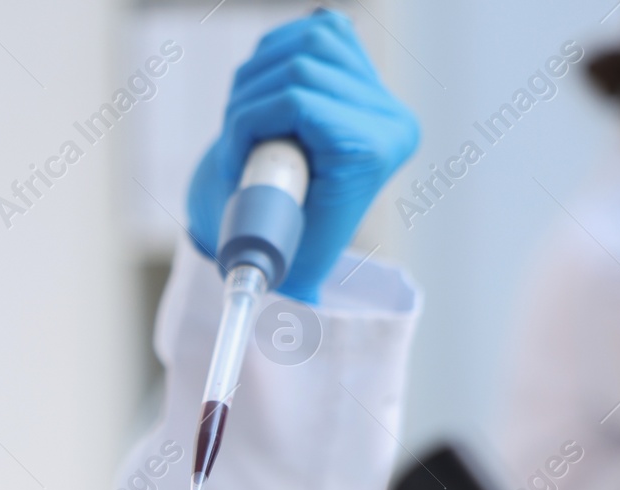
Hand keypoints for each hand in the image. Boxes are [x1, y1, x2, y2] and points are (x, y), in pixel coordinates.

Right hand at [186, 8, 417, 303]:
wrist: (297, 225)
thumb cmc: (285, 249)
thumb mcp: (285, 264)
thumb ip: (283, 294)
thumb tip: (276, 329)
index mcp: (377, 151)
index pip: (301, 102)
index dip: (251, 125)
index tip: (232, 163)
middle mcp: (387, 111)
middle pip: (298, 70)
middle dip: (249, 108)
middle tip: (235, 151)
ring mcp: (376, 81)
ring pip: (300, 45)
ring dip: (256, 83)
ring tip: (246, 128)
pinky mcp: (360, 58)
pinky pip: (311, 30)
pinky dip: (275, 55)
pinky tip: (268, 92)